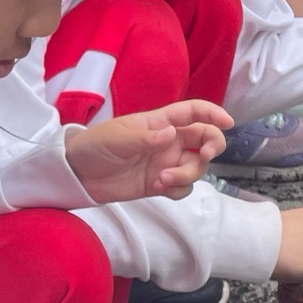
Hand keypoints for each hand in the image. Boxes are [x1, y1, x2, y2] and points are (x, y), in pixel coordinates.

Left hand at [65, 100, 233, 203]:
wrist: (75, 174)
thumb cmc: (94, 146)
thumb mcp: (117, 138)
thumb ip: (145, 138)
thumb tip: (172, 134)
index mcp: (160, 122)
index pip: (193, 112)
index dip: (213, 114)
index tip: (228, 123)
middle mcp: (168, 142)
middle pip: (203, 140)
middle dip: (210, 147)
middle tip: (202, 156)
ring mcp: (164, 163)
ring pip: (194, 167)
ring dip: (187, 174)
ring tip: (162, 180)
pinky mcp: (157, 184)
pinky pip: (180, 187)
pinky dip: (177, 189)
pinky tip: (159, 188)